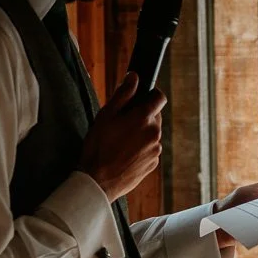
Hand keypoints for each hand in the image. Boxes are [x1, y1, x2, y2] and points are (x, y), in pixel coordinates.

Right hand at [77, 72, 164, 201]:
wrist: (98, 181)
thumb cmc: (98, 147)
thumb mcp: (106, 115)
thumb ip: (123, 94)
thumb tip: (134, 77)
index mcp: (144, 118)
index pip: (159, 97)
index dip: (151, 95)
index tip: (142, 98)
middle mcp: (155, 133)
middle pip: (155, 116)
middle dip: (142, 116)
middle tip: (122, 123)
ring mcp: (155, 150)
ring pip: (152, 134)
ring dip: (141, 133)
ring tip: (121, 141)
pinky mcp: (153, 164)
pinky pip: (150, 149)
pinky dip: (141, 148)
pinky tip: (125, 153)